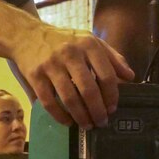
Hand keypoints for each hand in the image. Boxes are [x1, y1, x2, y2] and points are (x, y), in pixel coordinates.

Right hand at [15, 25, 133, 129]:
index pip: (107, 75)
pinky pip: (49, 102)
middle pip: (89, 90)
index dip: (112, 96)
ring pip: (70, 99)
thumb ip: (112, 57)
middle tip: (101, 122)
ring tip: (87, 124)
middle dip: (97, 111)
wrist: (27, 34)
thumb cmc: (64, 40)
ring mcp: (51, 65)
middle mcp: (70, 54)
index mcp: (88, 44)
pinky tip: (68, 122)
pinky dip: (60, 116)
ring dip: (81, 116)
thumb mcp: (91, 41)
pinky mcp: (35, 76)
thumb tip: (130, 76)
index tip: (113, 108)